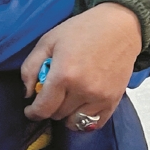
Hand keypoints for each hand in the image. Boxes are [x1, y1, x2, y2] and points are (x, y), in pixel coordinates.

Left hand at [21, 3, 143, 131]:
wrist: (121, 26)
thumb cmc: (82, 30)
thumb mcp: (48, 41)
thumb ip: (30, 67)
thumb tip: (28, 93)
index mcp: (63, 74)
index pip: (42, 109)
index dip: (33, 112)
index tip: (31, 109)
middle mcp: (82, 89)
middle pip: (57, 115)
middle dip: (50, 107)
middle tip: (53, 93)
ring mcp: (100, 97)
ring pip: (75, 122)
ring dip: (67, 114)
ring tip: (68, 100)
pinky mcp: (114, 100)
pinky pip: (96, 123)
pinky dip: (85, 119)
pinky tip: (82, 106)